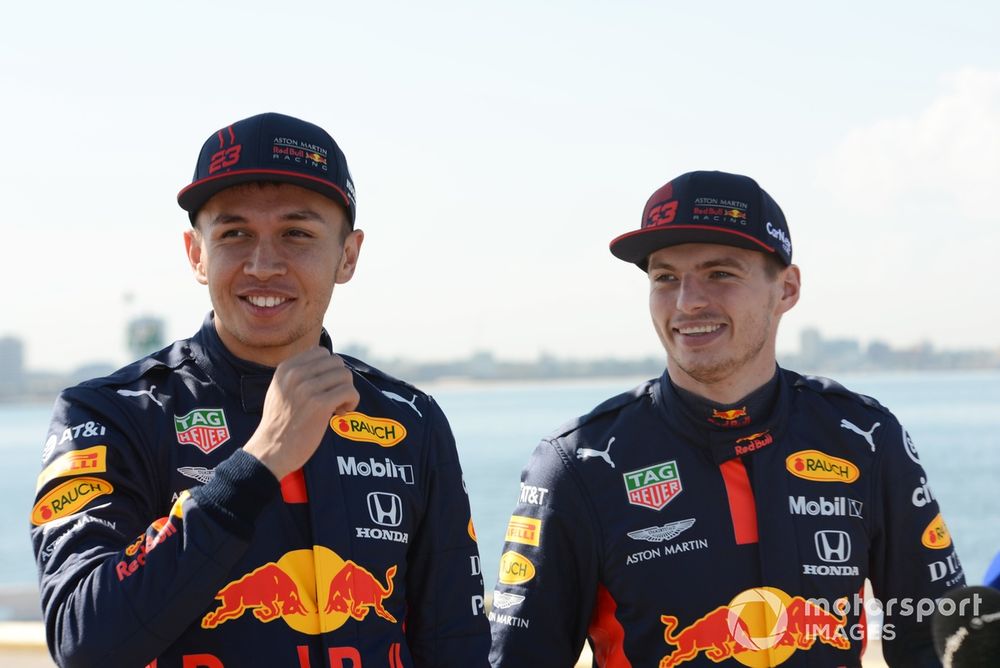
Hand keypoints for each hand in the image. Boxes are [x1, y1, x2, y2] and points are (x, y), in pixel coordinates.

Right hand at [243, 347, 359, 479]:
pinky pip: (349, 391)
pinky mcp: (320, 405)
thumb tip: (325, 360)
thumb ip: (298, 373)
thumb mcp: (279, 389)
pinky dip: (352, 402)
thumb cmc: (279, 423)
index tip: (326, 387)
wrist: (271, 450)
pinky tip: (340, 413)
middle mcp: (295, 374)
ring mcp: (307, 388)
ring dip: (347, 392)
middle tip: (334, 398)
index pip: (321, 352)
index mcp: (286, 368)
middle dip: (340, 380)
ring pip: (345, 375)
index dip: (329, 369)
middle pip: (336, 362)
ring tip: (338, 406)